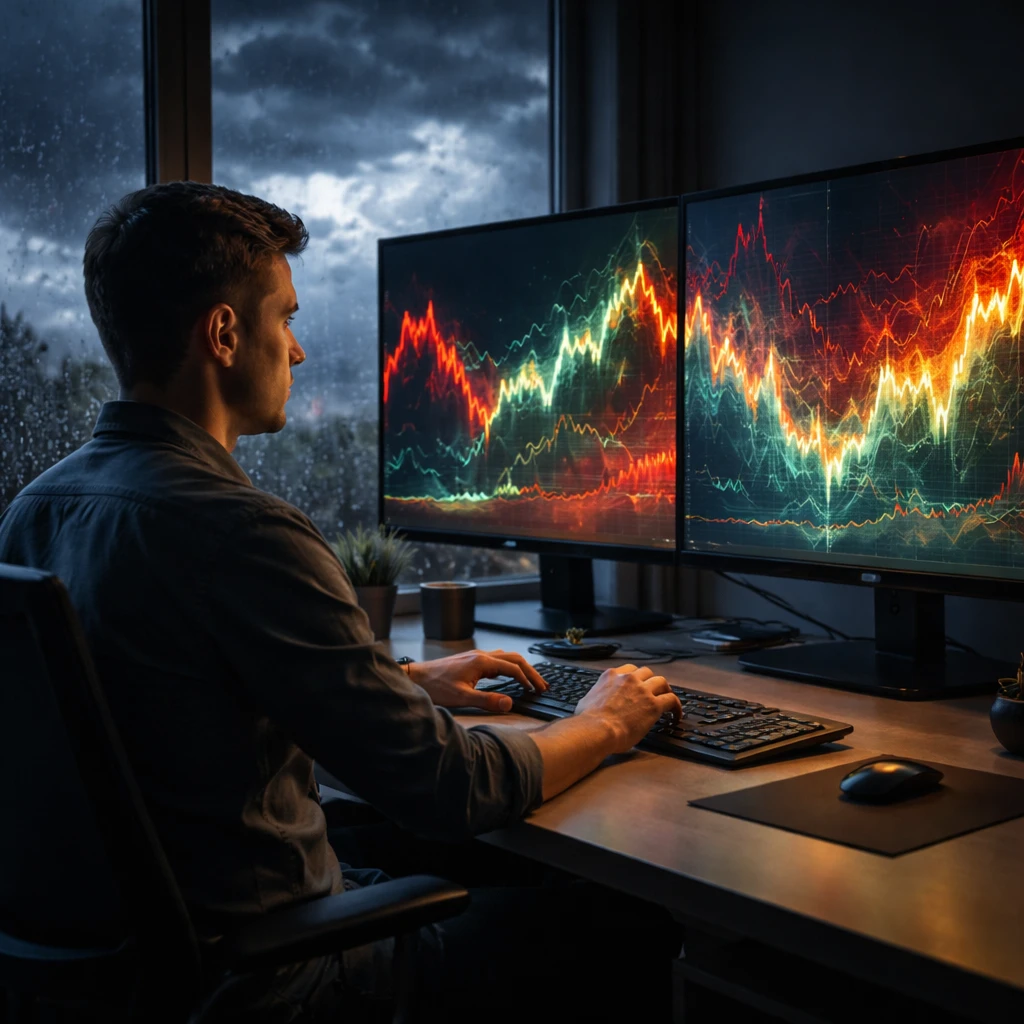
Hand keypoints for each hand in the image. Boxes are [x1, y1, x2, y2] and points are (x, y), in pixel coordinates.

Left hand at [407, 649, 548, 711]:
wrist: (416, 678)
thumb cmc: (436, 687)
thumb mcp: (462, 698)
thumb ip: (487, 701)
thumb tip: (510, 703)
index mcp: (482, 662)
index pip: (513, 668)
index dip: (527, 680)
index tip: (537, 691)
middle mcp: (481, 655)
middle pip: (514, 659)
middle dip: (530, 671)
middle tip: (542, 685)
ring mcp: (476, 656)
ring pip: (506, 657)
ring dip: (521, 667)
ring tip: (531, 680)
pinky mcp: (471, 661)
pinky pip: (497, 660)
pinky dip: (509, 667)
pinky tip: (509, 676)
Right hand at [574, 663, 681, 752]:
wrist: (596, 729)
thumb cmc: (588, 720)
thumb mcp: (586, 700)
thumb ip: (595, 697)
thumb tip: (591, 703)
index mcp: (611, 676)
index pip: (629, 670)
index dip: (636, 678)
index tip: (638, 685)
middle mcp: (628, 679)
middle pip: (647, 673)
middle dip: (651, 682)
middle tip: (654, 692)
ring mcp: (642, 690)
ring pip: (662, 682)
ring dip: (665, 690)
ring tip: (668, 701)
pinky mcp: (653, 705)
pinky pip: (672, 700)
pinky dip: (676, 707)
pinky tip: (676, 716)